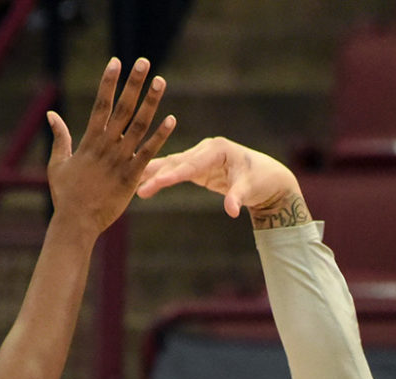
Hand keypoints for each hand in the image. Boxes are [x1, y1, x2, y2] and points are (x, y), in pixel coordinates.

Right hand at [45, 56, 175, 237]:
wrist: (76, 222)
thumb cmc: (66, 194)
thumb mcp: (58, 163)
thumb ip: (60, 137)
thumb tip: (51, 114)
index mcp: (88, 140)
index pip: (100, 103)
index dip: (109, 81)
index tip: (117, 62)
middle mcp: (105, 146)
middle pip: (122, 108)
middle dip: (133, 84)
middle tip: (144, 62)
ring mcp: (120, 160)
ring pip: (138, 125)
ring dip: (151, 102)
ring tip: (161, 82)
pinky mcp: (132, 176)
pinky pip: (149, 152)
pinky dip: (160, 136)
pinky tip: (171, 119)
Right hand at [136, 136, 306, 225]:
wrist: (267, 177)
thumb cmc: (261, 180)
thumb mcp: (251, 188)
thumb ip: (238, 198)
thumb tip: (232, 211)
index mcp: (217, 149)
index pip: (192, 164)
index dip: (175, 174)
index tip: (158, 181)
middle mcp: (205, 149)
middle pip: (176, 163)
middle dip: (157, 176)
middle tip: (137, 187)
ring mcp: (198, 157)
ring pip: (170, 165)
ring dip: (151, 174)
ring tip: (127, 181)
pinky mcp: (196, 167)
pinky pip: (173, 171)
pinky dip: (157, 176)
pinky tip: (139, 181)